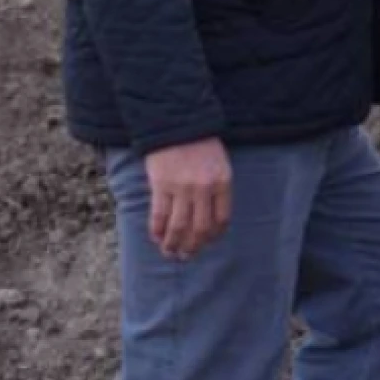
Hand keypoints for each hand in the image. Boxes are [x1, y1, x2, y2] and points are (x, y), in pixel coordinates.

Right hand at [145, 138, 231, 260]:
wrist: (177, 123)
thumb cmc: (201, 144)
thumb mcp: (219, 164)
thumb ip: (217, 189)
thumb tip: (210, 220)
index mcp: (222, 182)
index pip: (221, 220)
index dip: (213, 237)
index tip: (206, 243)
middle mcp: (204, 188)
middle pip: (199, 228)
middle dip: (192, 247)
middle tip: (185, 256)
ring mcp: (181, 187)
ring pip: (178, 227)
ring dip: (173, 244)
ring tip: (169, 252)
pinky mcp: (161, 185)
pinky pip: (159, 215)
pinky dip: (157, 230)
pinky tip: (156, 237)